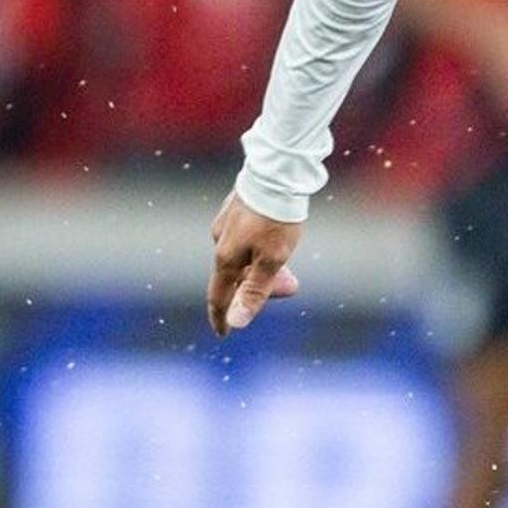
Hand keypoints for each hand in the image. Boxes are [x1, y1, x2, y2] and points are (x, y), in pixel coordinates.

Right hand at [207, 193, 303, 334]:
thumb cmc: (277, 219)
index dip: (222, 316)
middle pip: (235, 276)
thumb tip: (236, 322)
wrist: (277, 174)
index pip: (218, 296)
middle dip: (258, 288)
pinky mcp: (235, 210)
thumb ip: (254, 291)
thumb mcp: (272, 260)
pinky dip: (259, 250)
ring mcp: (225, 225)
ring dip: (261, 268)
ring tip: (288, 266)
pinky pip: (244, 240)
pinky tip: (275, 242)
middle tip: (289, 287)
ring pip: (241, 257)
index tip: (224, 333)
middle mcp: (219, 242)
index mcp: (226, 258)